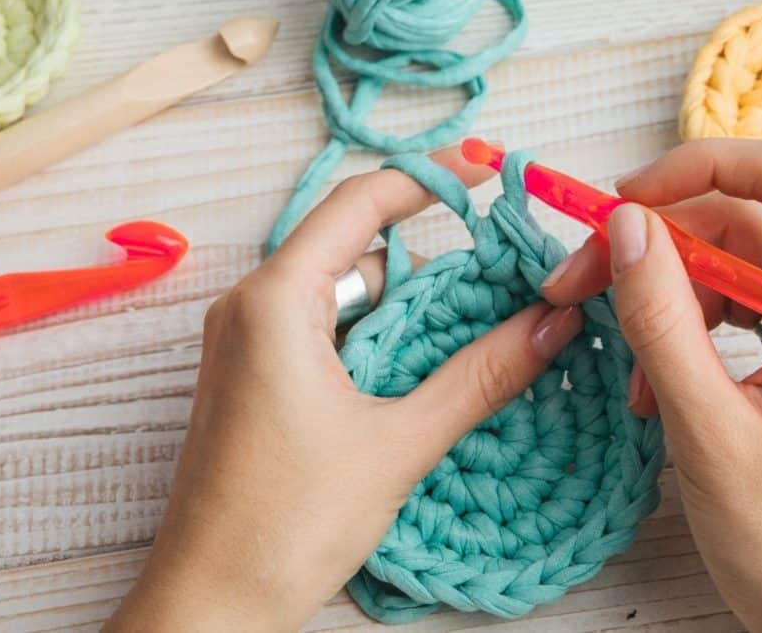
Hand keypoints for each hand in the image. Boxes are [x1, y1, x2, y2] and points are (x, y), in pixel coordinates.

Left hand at [105, 147, 582, 631]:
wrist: (209, 604)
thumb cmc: (285, 525)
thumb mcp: (399, 443)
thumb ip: (480, 376)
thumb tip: (552, 323)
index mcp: (276, 300)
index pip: (360, 202)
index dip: (428, 178)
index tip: (485, 172)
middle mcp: (251, 305)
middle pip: (356, 248)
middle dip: (428, 261)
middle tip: (498, 281)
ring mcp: (246, 341)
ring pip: (343, 292)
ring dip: (404, 310)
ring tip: (467, 341)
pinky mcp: (253, 375)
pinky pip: (322, 328)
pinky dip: (374, 338)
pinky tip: (416, 374)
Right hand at [541, 139, 761, 631]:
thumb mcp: (707, 430)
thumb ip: (662, 320)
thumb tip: (624, 226)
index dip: (705, 164)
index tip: (626, 200)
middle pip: (741, 223)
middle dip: (654, 243)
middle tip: (575, 282)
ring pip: (730, 269)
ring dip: (662, 296)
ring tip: (617, 356)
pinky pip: (734, 316)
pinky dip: (683, 333)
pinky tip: (649, 382)